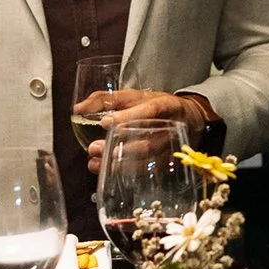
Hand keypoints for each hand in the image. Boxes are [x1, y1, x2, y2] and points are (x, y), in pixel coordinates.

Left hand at [86, 90, 218, 174]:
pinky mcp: (166, 162)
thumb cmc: (156, 105)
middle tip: (93, 148)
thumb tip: (78, 108)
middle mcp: (170, 128)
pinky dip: (125, 172)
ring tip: (94, 162)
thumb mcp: (134, 95)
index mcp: (165, 105)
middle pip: (147, 142)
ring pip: (146, 160)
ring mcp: (169, 148)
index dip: (129, 117)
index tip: (105, 123)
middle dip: (119, 147)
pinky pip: (146, 171)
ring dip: (119, 163)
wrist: (190, 118)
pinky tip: (107, 171)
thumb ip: (105, 99)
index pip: (149, 111)